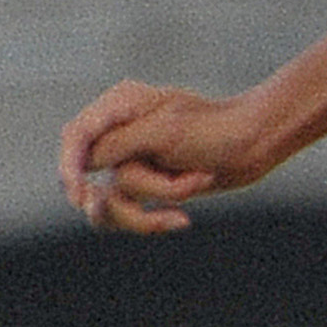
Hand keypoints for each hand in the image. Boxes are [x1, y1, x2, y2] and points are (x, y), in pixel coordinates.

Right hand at [58, 81, 277, 234]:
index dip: (69, 166)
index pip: (76, 136)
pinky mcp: (145, 186)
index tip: (80, 194)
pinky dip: (154, 219)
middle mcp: (119, 133)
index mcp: (120, 106)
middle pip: (87, 178)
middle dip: (122, 196)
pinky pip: (130, 214)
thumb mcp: (164, 133)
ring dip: (153, 203)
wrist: (257, 144)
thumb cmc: (216, 130)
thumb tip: (84, 166)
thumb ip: (118, 145)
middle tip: (137, 206)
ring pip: (110, 203)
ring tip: (193, 188)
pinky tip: (181, 220)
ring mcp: (131, 161)